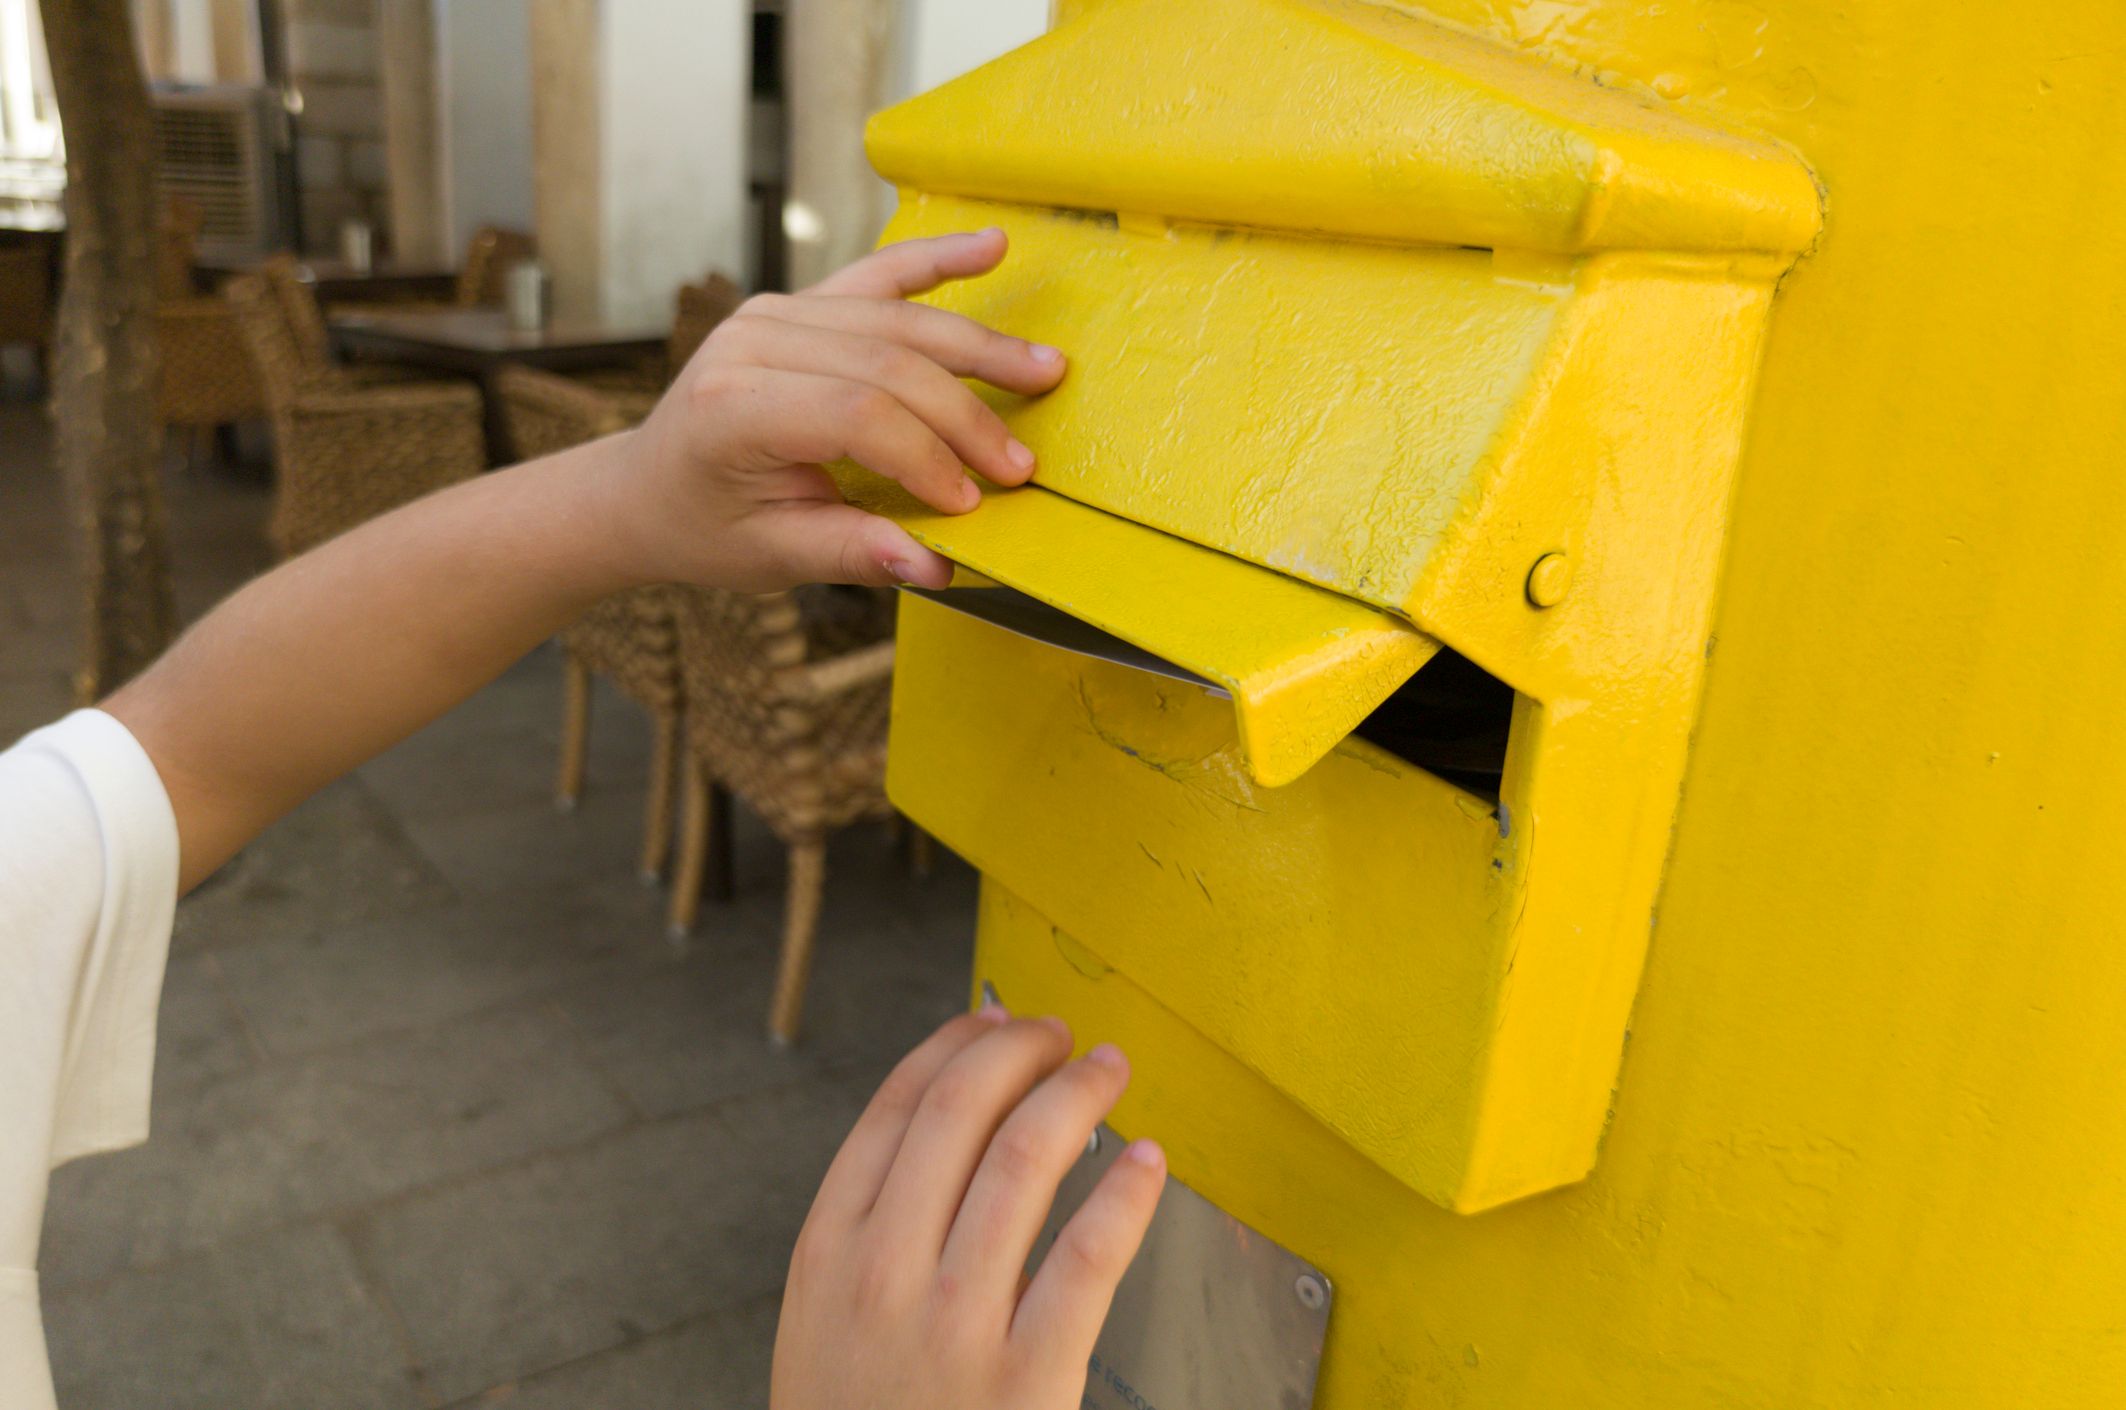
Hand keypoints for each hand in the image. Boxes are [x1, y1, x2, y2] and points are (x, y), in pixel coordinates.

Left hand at [609, 228, 1065, 592]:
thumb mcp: (768, 556)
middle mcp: (750, 342)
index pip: (856, 416)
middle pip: (885, 362)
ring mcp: (773, 312)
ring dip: (977, 346)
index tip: (971, 504)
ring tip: (1044, 370)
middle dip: (965, 414)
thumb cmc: (703, 526)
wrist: (645, 489)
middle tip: (1021, 465)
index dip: (925, 457)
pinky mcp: (798, 303)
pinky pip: (877, 275)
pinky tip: (992, 246)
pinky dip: (937, 260)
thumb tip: (935, 565)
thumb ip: (851, 553)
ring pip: (895, 318)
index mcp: (733, 407)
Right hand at [771, 1010, 1166, 1409]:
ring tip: (1110, 1072)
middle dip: (1021, 1051)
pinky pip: (1088, 1256)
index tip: (995, 1020)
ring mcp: (954, 1324)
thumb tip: (949, 1119)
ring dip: (1078, 1094)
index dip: (954, 1046)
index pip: (894, 1108)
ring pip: (1026, 1158)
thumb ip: (870, 1231)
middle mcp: (883, 1273)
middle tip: (1064, 1037)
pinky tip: (1147, 1164)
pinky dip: (1126, 1194)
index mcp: (827, 1251)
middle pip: (961, 1112)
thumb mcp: (821, 1323)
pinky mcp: (1026, 1377)